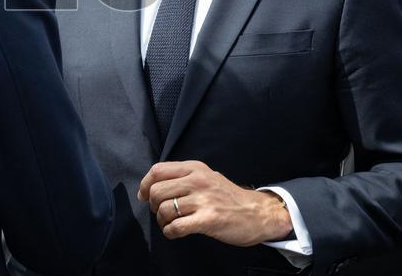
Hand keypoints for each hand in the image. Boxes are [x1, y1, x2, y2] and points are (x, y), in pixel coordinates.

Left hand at [137, 160, 291, 246]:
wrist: (257, 213)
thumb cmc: (228, 197)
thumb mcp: (206, 176)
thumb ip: (183, 177)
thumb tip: (152, 184)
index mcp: (195, 168)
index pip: (158, 170)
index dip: (145, 184)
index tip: (144, 196)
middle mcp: (198, 181)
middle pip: (157, 191)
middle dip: (153, 205)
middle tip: (160, 212)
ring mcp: (203, 200)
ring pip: (164, 209)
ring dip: (162, 221)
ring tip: (170, 223)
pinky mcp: (208, 219)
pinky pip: (176, 226)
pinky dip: (170, 232)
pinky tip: (175, 232)